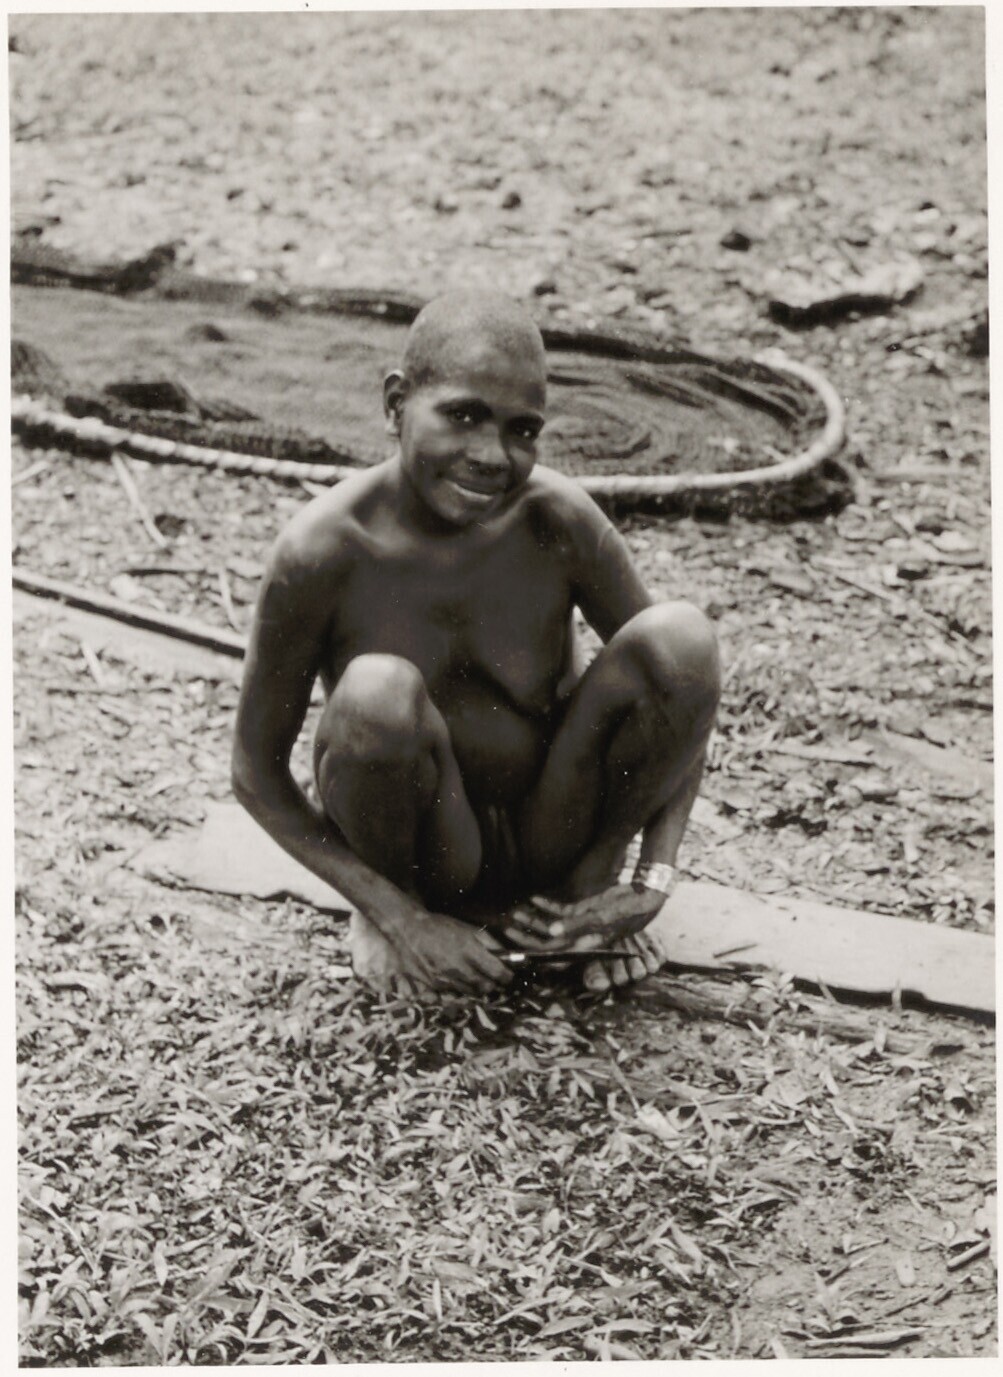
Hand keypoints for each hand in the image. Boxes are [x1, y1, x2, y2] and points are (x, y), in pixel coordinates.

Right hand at [389, 907, 513, 994]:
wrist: (409, 931)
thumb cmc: (440, 927)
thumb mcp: (467, 929)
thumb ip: (488, 942)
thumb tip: (506, 953)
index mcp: (470, 951)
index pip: (497, 972)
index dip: (506, 975)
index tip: (508, 975)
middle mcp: (459, 969)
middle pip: (485, 987)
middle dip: (493, 985)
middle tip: (493, 980)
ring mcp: (445, 980)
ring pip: (470, 993)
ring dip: (477, 990)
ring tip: (478, 982)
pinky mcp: (433, 987)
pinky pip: (453, 996)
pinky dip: (460, 994)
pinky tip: (461, 986)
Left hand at [502, 882, 664, 952]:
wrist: (644, 897)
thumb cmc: (626, 910)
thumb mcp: (601, 917)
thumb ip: (576, 924)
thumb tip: (551, 932)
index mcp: (583, 946)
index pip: (551, 955)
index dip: (531, 953)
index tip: (511, 950)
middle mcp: (579, 938)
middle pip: (545, 942)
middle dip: (525, 936)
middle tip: (504, 929)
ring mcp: (580, 924)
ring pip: (550, 926)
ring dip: (533, 919)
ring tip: (514, 912)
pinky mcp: (583, 911)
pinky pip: (560, 911)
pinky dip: (547, 906)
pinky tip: (534, 898)